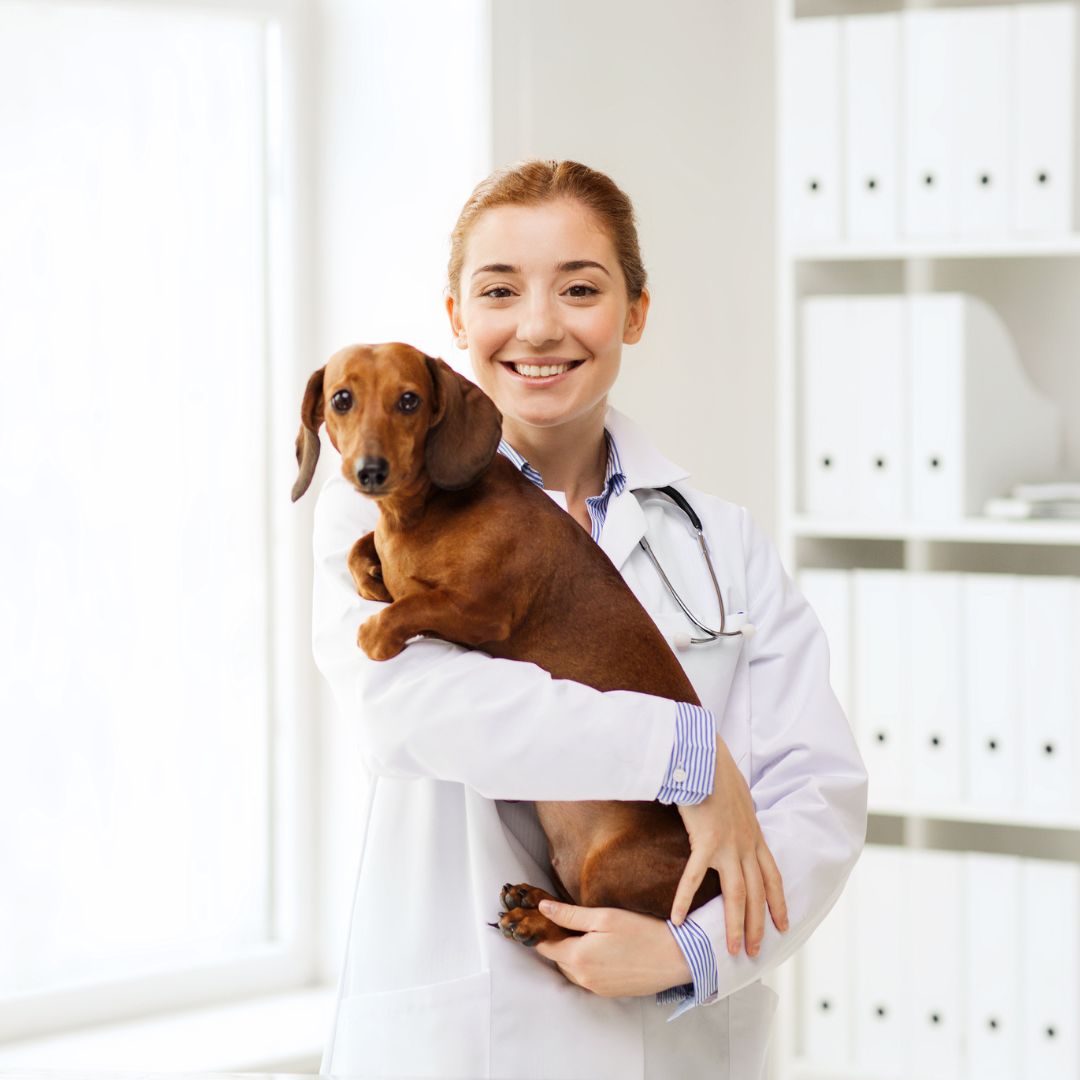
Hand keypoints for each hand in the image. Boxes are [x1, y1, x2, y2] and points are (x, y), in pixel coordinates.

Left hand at [533, 900, 691, 996]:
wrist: (675, 958)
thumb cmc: (641, 932)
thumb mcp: (604, 917)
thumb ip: (570, 915)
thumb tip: (543, 908)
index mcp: (578, 958)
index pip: (545, 946)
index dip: (539, 932)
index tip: (536, 919)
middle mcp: (584, 978)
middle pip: (557, 959)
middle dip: (556, 941)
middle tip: (563, 920)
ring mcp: (596, 988)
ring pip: (572, 970)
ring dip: (570, 954)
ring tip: (582, 933)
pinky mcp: (609, 992)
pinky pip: (587, 978)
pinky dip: (585, 964)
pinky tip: (599, 950)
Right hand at [671, 735, 787, 957]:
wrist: (707, 756)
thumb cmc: (717, 771)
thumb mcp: (738, 797)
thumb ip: (739, 816)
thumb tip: (735, 820)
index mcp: (755, 835)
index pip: (773, 876)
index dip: (779, 903)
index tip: (783, 925)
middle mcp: (746, 844)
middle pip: (757, 893)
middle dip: (759, 925)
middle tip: (755, 952)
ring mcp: (728, 845)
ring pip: (737, 894)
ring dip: (735, 924)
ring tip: (732, 949)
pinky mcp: (705, 841)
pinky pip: (693, 877)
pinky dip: (685, 900)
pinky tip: (678, 919)